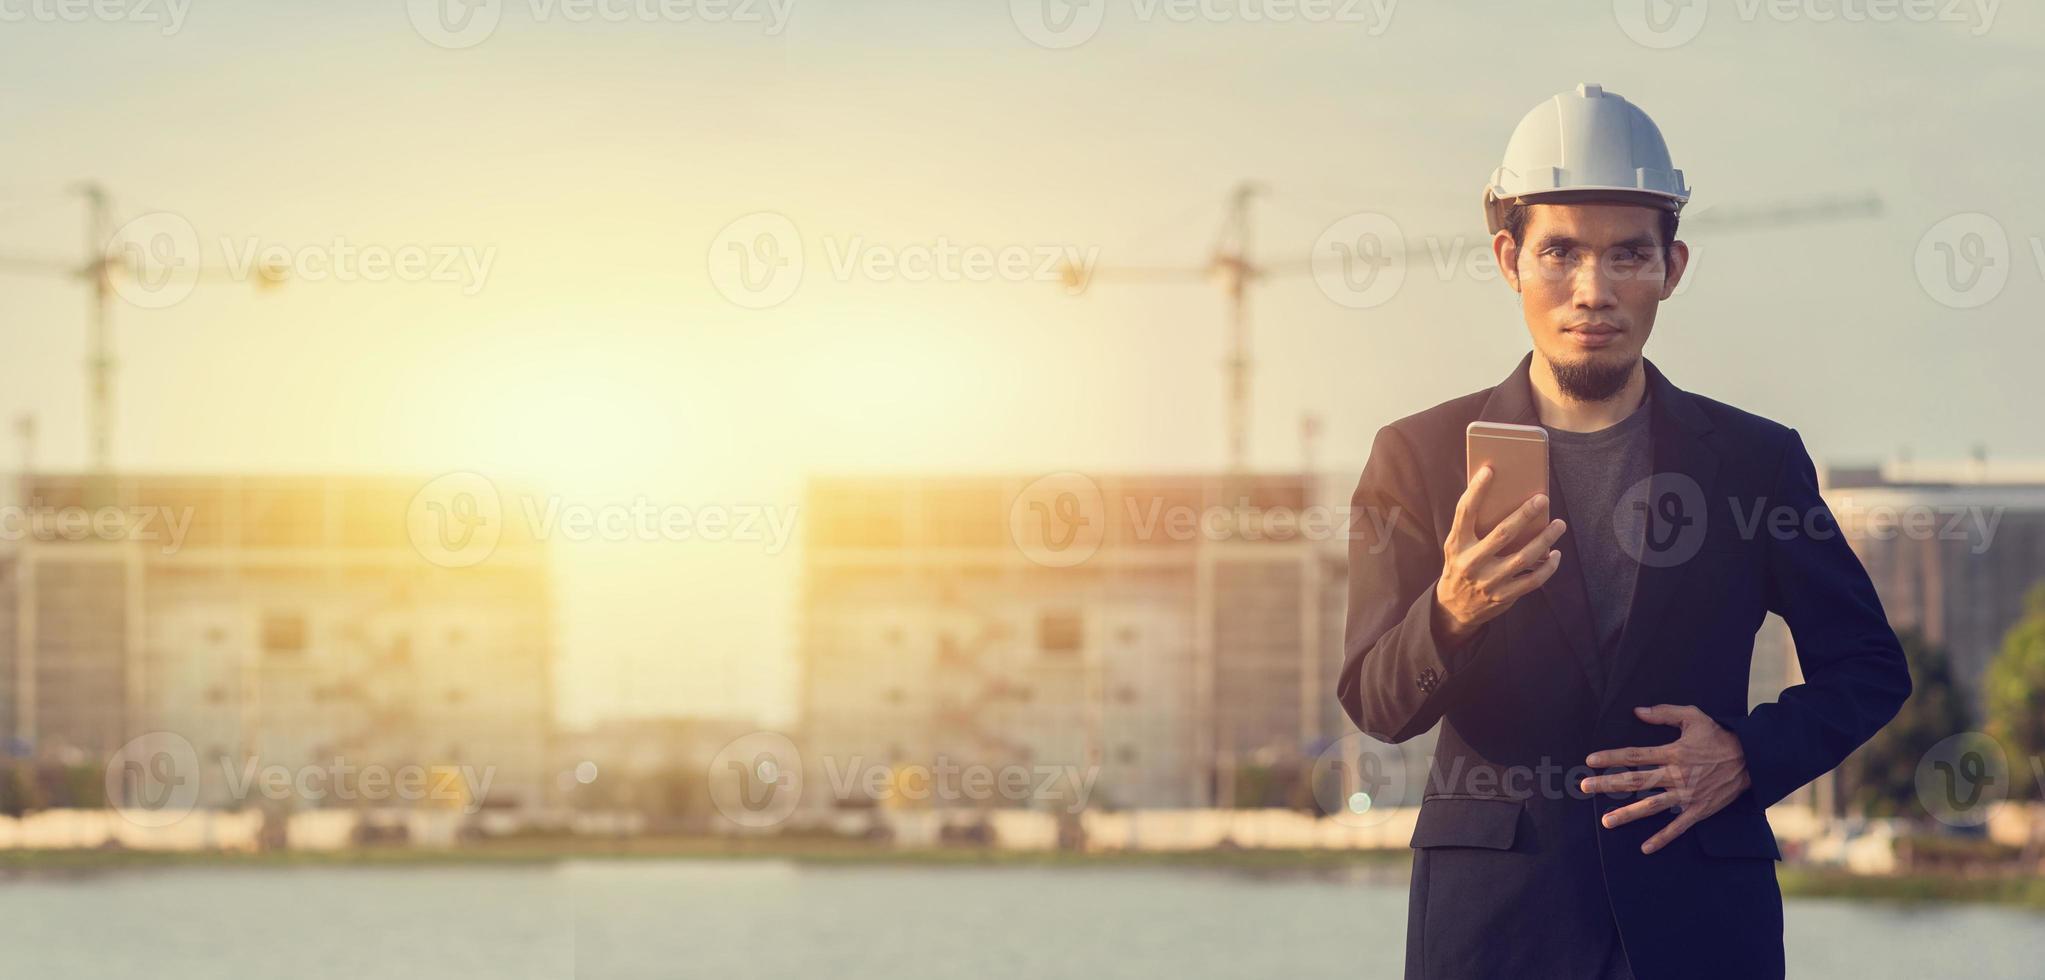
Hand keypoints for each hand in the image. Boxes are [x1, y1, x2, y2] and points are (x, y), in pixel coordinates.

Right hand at [1432, 464, 1566, 646]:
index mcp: (1456, 544)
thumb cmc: (1460, 566)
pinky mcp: (1504, 596)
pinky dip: (1548, 567)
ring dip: (1545, 539)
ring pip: (1523, 558)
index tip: (1490, 471)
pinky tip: (1555, 554)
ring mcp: (1488, 581)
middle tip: (1542, 499)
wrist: (1453, 608)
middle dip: (1524, 514)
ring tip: (1559, 524)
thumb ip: (1473, 527)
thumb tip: (1504, 498)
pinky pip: (1532, 580)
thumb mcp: (1457, 546)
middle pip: (1502, 534)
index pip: (1465, 512)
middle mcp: (1470, 562)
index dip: (1476, 491)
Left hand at [1582, 704, 1751, 853]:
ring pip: (1651, 806)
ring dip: (1627, 814)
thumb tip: (1637, 711)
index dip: (1611, 757)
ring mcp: (1686, 795)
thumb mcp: (1693, 717)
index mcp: (1672, 753)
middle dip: (1608, 784)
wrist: (1751, 759)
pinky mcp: (1698, 810)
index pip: (1634, 756)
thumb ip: (1664, 713)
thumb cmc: (1719, 735)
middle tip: (1584, 787)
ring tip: (1606, 822)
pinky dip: (1662, 838)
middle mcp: (1676, 775)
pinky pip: (1678, 827)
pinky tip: (1645, 847)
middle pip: (1635, 781)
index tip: (1590, 760)